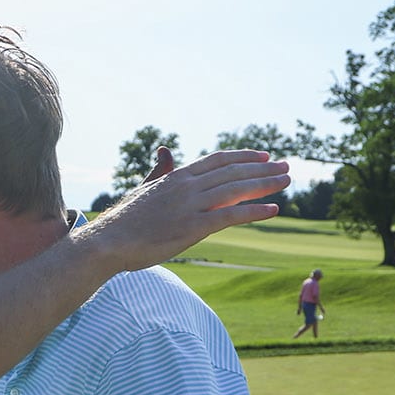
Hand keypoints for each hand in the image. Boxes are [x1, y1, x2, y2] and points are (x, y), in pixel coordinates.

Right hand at [77, 149, 289, 272]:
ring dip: (265, 185)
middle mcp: (187, 186)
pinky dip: (254, 211)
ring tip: (286, 183)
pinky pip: (230, 216)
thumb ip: (160, 172)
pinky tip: (273, 209)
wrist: (108, 242)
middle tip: (287, 167)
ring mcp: (190, 206)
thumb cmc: (124, 220)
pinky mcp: (192, 228)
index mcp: (177, 176)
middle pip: (233, 172)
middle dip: (263, 169)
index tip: (265, 156)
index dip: (245, 157)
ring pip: (236, 190)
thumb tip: (165, 151)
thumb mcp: (144, 189)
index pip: (219, 160)